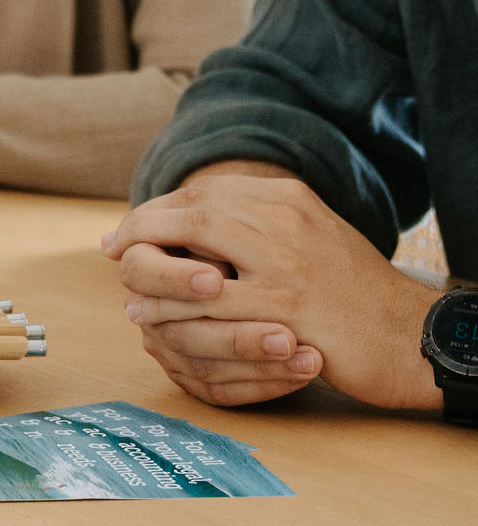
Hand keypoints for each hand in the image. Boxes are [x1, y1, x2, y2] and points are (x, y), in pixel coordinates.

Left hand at [103, 167, 441, 409]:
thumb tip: (194, 217)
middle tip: (114, 252)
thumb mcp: (311, 237)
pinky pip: (208, 304)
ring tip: (127, 291)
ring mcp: (285, 261)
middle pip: (189, 211)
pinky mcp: (285, 305)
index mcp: (288, 197)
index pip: (205, 191)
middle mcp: (284, 218)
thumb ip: (259, 222)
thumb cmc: (354, 293)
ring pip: (190, 253)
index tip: (130, 229)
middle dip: (142, 231)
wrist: (410, 335)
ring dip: (149, 272)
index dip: (157, 209)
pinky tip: (153, 319)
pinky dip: (172, 309)